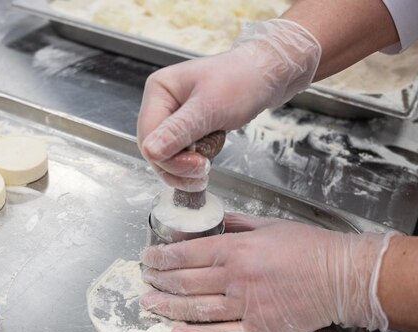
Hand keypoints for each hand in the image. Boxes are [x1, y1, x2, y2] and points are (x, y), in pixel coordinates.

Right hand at [137, 19, 320, 191]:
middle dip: (177, 166)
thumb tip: (151, 152)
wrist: (269, 74)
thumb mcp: (210, 107)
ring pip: (167, 155)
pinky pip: (181, 153)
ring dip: (185, 168)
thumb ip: (179, 130)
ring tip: (207, 170)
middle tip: (203, 172)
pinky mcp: (188, 127)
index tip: (196, 166)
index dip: (167, 158)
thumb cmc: (242, 81)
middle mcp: (162, 103)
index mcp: (159, 90)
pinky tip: (208, 160)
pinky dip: (193, 163)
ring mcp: (174, 116)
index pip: (148, 136)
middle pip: (155, 149)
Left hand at [139, 213, 395, 331]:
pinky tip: (175, 331)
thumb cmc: (310, 248)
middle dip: (159, 280)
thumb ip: (235, 224)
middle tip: (145, 280)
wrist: (342, 276)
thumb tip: (209, 223)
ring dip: (167, 306)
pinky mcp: (259, 330)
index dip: (163, 256)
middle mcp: (236, 277)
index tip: (148, 258)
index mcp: (238, 249)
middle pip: (186, 281)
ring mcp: (246, 306)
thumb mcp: (269, 225)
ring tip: (148, 304)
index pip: (188, 253)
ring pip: (196, 308)